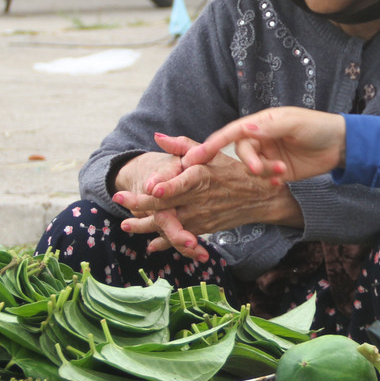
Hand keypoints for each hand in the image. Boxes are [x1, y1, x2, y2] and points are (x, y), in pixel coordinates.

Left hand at [115, 133, 301, 261]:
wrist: (260, 197)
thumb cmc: (234, 171)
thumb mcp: (212, 153)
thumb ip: (183, 145)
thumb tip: (157, 137)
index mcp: (202, 177)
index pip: (181, 183)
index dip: (166, 186)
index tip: (149, 186)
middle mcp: (200, 198)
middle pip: (167, 203)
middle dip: (141, 202)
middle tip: (119, 198)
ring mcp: (201, 216)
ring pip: (169, 223)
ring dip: (145, 225)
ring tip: (125, 224)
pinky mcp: (203, 228)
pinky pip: (180, 237)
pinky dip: (164, 241)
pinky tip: (150, 243)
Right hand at [182, 107, 347, 184]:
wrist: (340, 145)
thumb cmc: (318, 127)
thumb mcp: (295, 123)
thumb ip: (271, 127)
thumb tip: (246, 130)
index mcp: (262, 123)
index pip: (232, 132)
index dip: (213, 142)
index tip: (196, 156)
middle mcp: (262, 138)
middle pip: (240, 151)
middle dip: (247, 161)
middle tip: (260, 170)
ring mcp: (269, 155)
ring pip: (251, 166)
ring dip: (261, 172)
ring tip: (280, 173)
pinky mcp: (278, 170)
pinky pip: (264, 178)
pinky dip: (268, 181)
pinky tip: (280, 183)